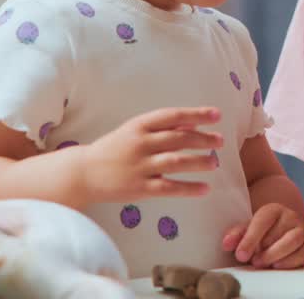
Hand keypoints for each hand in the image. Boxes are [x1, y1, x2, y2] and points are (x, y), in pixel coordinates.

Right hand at [79, 106, 223, 203]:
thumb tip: (192, 124)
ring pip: (177, 161)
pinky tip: (205, 189)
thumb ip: (160, 128)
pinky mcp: (139, 188)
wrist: (83, 173)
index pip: (173, 116)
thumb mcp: (133, 132)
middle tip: (220, 141)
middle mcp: (140, 143)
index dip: (197, 114)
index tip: (217, 115)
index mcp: (139, 125)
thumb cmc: (113, 149)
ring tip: (214, 163)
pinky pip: (169, 188)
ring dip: (200, 161)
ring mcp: (139, 166)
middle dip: (203, 139)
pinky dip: (189, 188)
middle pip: (179, 138)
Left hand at [222, 203, 303, 268]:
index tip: (240, 255)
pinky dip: (290, 262)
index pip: (263, 220)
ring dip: (275, 255)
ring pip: (292, 241)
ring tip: (262, 263)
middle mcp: (291, 216)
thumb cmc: (261, 235)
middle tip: (253, 261)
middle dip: (263, 250)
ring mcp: (303, 230)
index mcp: (273, 209)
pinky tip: (277, 266)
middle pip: (278, 232)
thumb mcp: (247, 231)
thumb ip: (237, 235)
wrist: (279, 237)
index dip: (250, 238)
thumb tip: (226, 244)